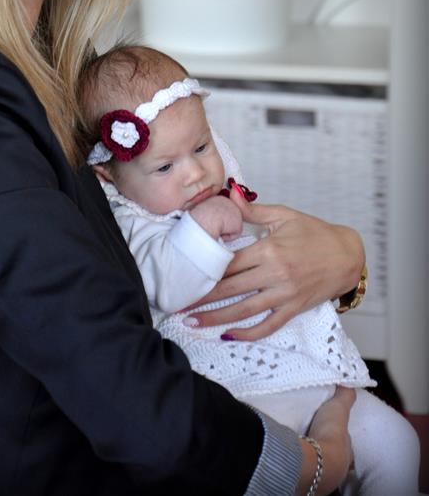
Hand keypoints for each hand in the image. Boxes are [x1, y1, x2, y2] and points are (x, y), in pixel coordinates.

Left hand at [184, 196, 364, 338]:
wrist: (348, 255)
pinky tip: (229, 334)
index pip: (229, 262)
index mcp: (269, 249)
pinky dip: (248, 333)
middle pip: (231, 288)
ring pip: (244, 310)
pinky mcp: (294, 308)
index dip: (205, 269)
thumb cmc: (316, 233)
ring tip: (193, 321)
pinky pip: (268, 325)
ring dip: (216, 317)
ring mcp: (285, 294)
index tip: (185, 274)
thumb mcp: (284, 216)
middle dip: (202, 297)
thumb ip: (253, 210)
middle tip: (178, 303)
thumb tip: (230, 193)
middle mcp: (275, 274)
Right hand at [297, 387, 354, 495]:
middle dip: (326, 452)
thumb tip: (350, 382)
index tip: (333, 435)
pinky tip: (294, 460)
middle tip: (315, 442)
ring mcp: (323, 479)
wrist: (314, 460)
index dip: (341, 441)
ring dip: (313, 460)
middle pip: (333, 460)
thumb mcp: (339, 410)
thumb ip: (345, 397)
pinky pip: (304, 473)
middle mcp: (337, 469)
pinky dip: (300, 466)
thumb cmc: (330, 436)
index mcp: (346, 453)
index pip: (346, 447)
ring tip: (302, 450)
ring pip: (320, 469)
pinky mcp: (307, 483)